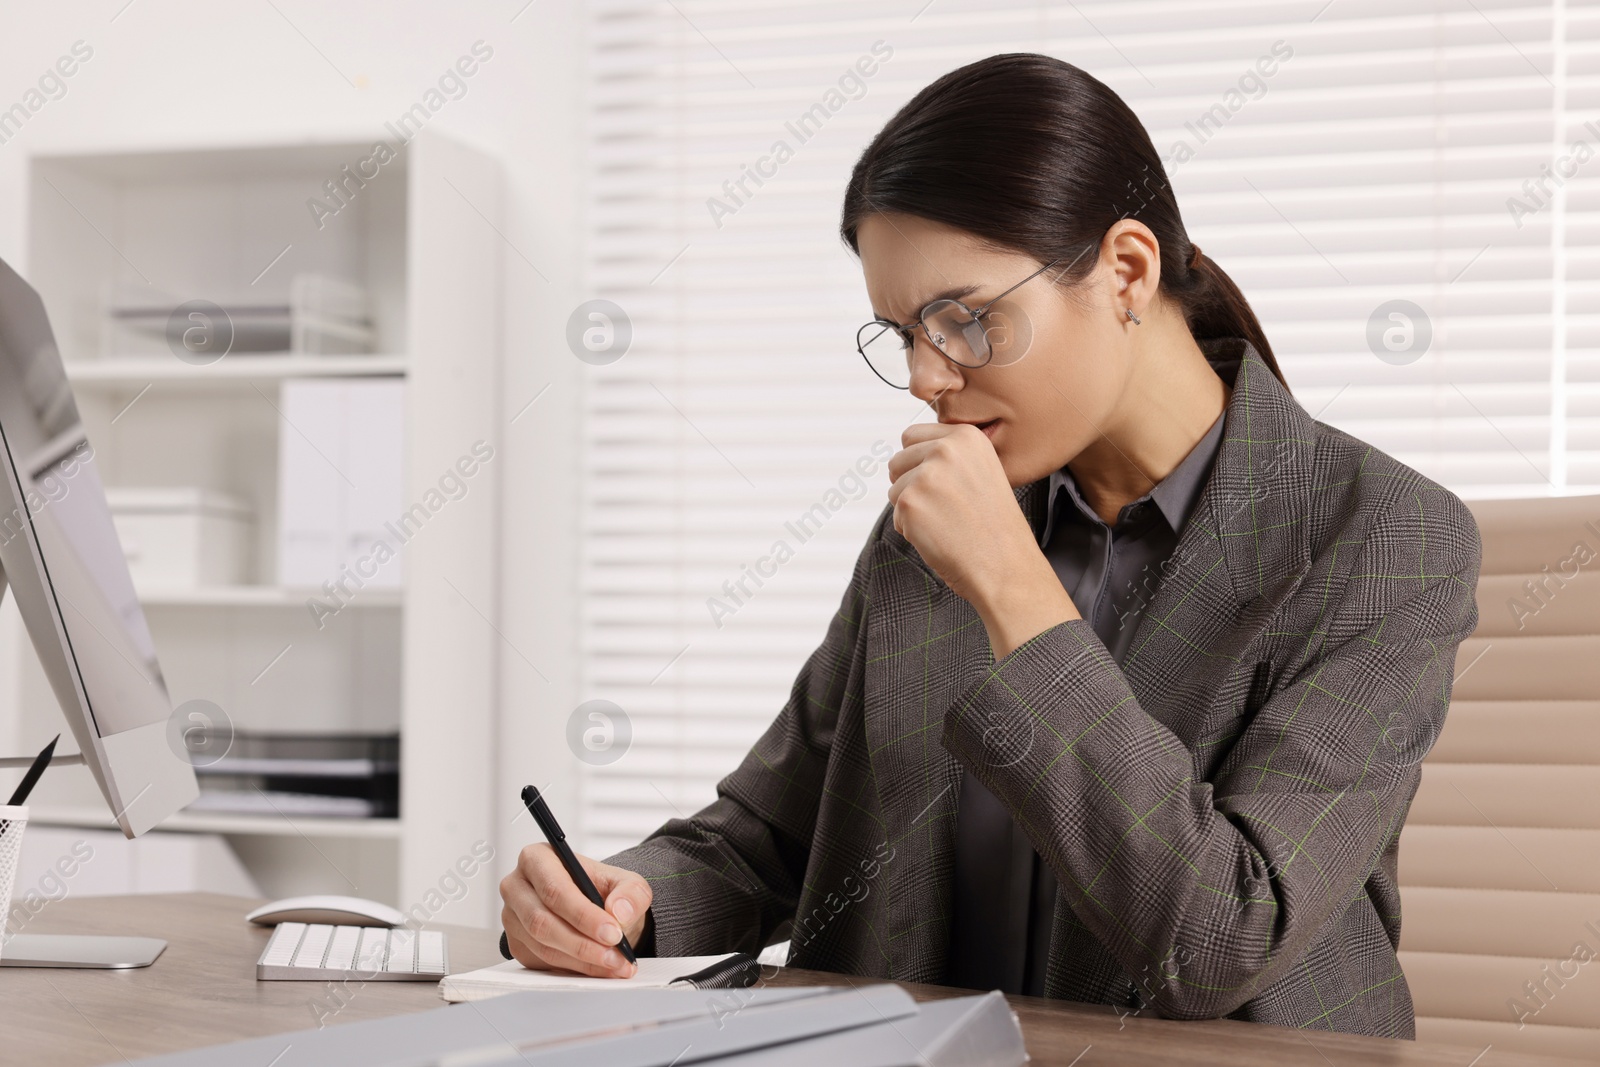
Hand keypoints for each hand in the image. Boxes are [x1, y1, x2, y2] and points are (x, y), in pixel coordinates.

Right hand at [499, 843, 650, 977]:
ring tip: (614, 963)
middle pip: (543, 922)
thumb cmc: (600, 887)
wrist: (593, 905)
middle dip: (583, 944)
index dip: (583, 915)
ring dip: (582, 960)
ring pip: (543, 946)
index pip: (555, 890)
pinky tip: (597, 966)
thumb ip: (630, 892)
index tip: (612, 933)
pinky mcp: (518, 943)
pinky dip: (574, 968)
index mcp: (537, 859)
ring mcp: (513, 917)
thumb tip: (619, 911)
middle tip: (616, 955)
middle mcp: (517, 887)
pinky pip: (542, 962)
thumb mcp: (626, 882)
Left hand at [886, 422, 1033, 605]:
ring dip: (911, 508)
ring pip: (895, 488)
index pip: (913, 435)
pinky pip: (896, 514)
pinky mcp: (910, 502)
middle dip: (910, 484)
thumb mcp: (983, 472)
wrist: (1005, 565)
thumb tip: (910, 454)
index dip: (919, 463)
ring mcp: (926, 475)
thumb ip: (951, 456)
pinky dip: (911, 530)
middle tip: (942, 508)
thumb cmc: (994, 526)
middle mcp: (945, 449)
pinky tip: (939, 536)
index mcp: (966, 436)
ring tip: (946, 523)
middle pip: (898, 460)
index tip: (940, 484)